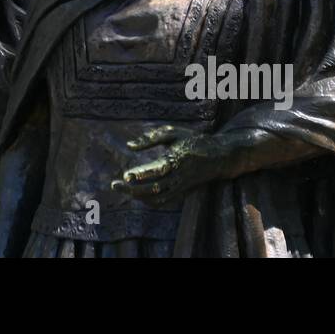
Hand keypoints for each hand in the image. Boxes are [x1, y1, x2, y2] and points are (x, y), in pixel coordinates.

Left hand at [110, 124, 231, 206]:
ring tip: (122, 189)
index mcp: (177, 160)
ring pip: (158, 198)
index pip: (157, 171)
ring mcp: (181, 187)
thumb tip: (129, 146)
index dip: (141, 175)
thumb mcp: (173, 132)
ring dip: (138, 196)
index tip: (125, 175)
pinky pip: (163, 201)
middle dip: (133, 190)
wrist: (219, 157)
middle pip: (154, 189)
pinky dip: (148, 200)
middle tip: (115, 185)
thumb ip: (151, 138)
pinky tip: (136, 193)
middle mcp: (179, 177)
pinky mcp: (182, 192)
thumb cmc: (193, 140)